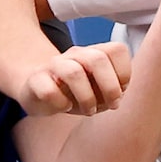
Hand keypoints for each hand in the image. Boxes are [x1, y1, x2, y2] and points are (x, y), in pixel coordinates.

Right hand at [18, 40, 133, 117]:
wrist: (37, 91)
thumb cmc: (74, 94)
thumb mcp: (98, 91)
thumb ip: (112, 90)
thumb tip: (117, 98)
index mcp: (93, 53)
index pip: (116, 50)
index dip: (124, 73)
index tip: (122, 91)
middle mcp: (75, 55)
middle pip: (97, 59)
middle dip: (109, 87)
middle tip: (111, 105)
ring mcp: (54, 65)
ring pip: (74, 72)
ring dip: (87, 98)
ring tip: (89, 111)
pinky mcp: (35, 80)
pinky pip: (49, 91)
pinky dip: (61, 104)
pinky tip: (64, 108)